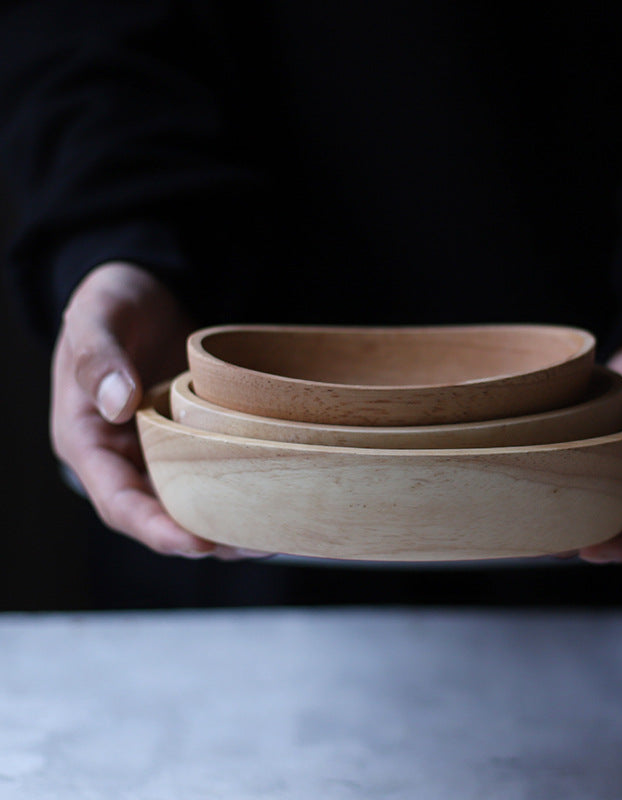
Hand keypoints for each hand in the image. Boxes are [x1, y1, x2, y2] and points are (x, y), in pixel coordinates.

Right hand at [51, 261, 259, 558]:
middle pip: (160, 515)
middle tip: (254, 545)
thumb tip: (118, 404)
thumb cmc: (112, 303)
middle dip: (204, 539)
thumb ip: (99, 357)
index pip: (117, 501)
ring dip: (229, 524)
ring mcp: (159, 452)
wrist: (145, 293)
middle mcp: (123, 457)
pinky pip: (213, 474)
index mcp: (88, 440)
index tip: (197, 543)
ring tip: (276, 535)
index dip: (154, 528)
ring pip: (190, 503)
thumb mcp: (97, 316)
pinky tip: (276, 498)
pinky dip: (241, 490)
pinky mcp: (191, 441)